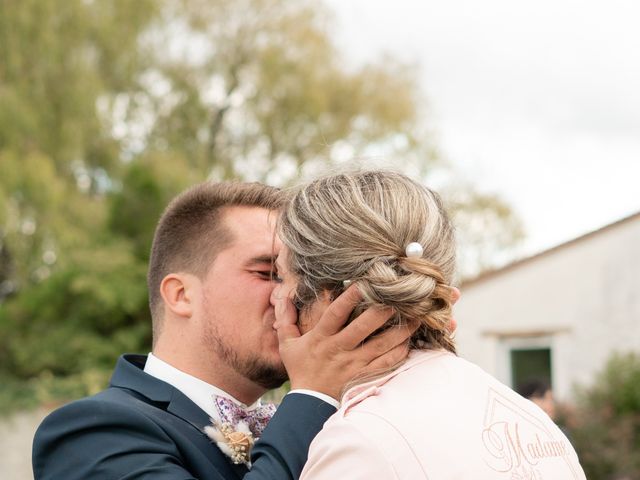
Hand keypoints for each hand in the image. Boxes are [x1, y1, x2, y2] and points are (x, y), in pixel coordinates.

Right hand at [274, 285, 413, 399]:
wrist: (310, 403)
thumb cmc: (301, 368)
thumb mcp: (287, 344)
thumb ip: (285, 319)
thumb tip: (282, 295)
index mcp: (321, 338)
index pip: (336, 314)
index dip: (349, 298)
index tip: (364, 282)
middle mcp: (339, 349)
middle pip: (362, 328)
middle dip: (381, 311)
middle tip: (399, 296)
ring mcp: (354, 364)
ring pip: (381, 345)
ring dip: (399, 331)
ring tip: (416, 317)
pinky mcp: (365, 375)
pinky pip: (386, 363)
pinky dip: (400, 352)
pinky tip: (409, 340)